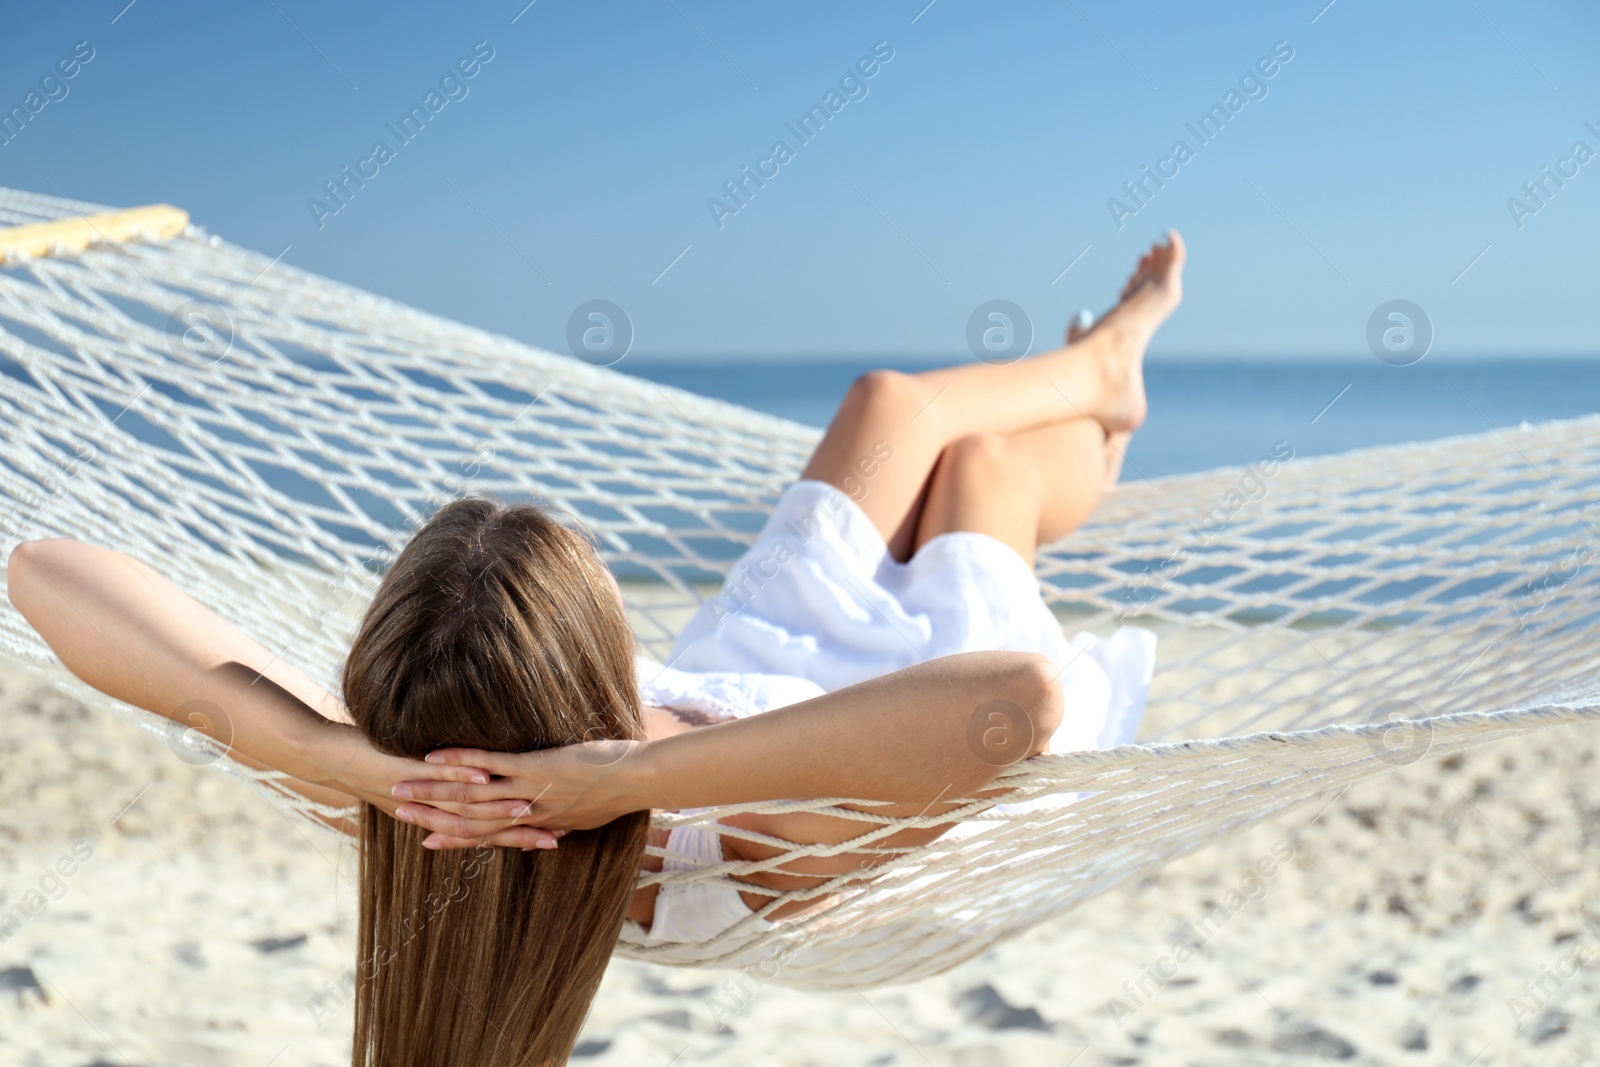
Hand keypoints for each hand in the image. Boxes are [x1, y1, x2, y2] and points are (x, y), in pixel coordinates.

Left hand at [310, 721, 563, 849]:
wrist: (333, 762)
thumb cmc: (374, 766)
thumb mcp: (414, 779)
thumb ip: (443, 785)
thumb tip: (475, 783)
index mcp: (444, 815)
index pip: (494, 831)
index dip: (524, 837)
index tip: (557, 840)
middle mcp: (438, 811)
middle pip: (490, 826)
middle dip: (526, 832)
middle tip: (559, 837)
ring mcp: (424, 791)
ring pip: (469, 804)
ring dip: (501, 809)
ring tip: (532, 813)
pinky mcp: (409, 772)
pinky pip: (440, 775)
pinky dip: (464, 773)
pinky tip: (485, 774)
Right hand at [388, 739, 652, 850]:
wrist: (640, 780)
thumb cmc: (621, 792)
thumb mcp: (588, 815)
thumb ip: (564, 819)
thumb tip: (557, 824)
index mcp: (539, 824)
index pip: (489, 836)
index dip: (457, 837)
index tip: (429, 839)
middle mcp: (528, 814)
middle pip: (470, 819)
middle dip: (432, 815)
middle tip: (397, 811)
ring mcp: (529, 791)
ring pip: (472, 795)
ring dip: (433, 789)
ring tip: (401, 785)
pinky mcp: (535, 768)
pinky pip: (491, 765)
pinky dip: (461, 761)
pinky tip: (434, 756)